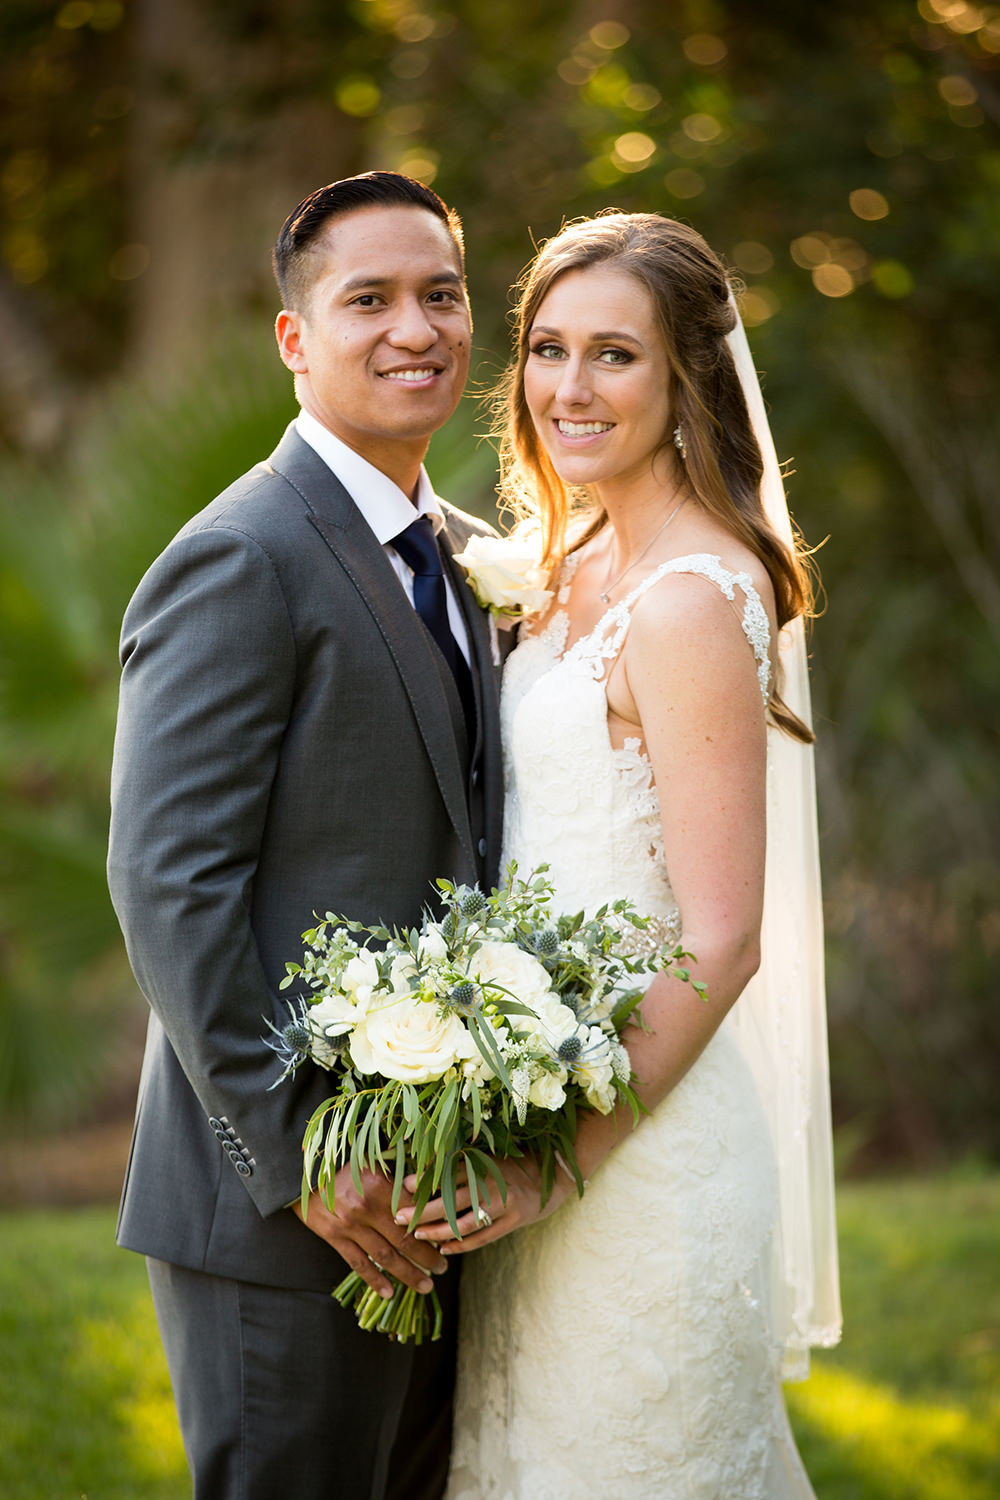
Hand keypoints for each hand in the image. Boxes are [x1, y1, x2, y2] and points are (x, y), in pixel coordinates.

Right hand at [293, 1166, 447, 1297]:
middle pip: (403, 1239)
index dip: (432, 1226)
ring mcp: (349, 1225)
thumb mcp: (373, 1162)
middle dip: (427, 1256)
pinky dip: (375, 1281)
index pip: (413, 1211)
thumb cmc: (344, 1165)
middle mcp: (366, 1207)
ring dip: (408, 1274)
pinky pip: (358, 1264)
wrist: (302, 1174)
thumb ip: (399, 1177)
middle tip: (443, 1268)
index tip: (447, 1237)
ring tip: (426, 1286)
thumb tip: (430, 1186)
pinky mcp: (334, 1238)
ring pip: (385, 1256)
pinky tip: (389, 1294)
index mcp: (379, 1184)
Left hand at [395, 1155, 572, 1255]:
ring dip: (438, 1230)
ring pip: (465, 1222)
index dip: (426, 1180)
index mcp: (485, 1164)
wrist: (554, 1175)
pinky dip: (462, 1244)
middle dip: (423, 1210)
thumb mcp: (490, 1157)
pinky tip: (444, 1249)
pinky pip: (483, 1237)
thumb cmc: (514, 1165)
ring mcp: (504, 1205)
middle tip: (399, 1217)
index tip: (404, 1186)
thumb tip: (425, 1169)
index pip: (450, 1173)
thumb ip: (463, 1164)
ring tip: (417, 1235)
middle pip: (452, 1200)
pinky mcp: (514, 1221)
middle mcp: (493, 1184)